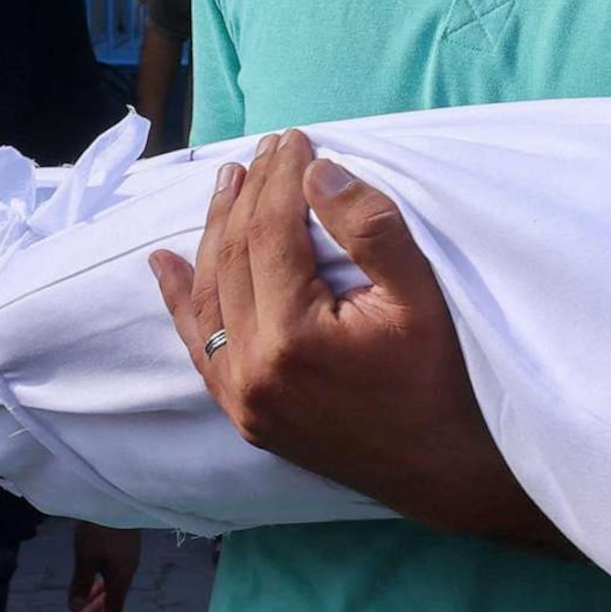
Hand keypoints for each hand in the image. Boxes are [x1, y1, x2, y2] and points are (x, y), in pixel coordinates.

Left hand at [68, 522, 140, 611]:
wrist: (117, 496)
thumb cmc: (100, 529)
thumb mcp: (86, 558)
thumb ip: (80, 584)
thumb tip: (75, 609)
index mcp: (121, 575)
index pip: (115, 606)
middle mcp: (128, 568)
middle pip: (114, 595)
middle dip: (97, 609)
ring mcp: (127, 555)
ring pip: (113, 582)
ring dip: (98, 594)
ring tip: (83, 602)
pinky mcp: (124, 543)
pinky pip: (113, 570)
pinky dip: (102, 579)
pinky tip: (94, 575)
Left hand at [148, 130, 564, 550]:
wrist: (447, 473)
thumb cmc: (443, 381)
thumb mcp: (420, 295)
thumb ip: (369, 229)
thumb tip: (318, 171)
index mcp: (293, 336)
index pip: (270, 232)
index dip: (279, 178)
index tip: (294, 138)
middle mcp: (253, 369)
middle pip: (234, 257)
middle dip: (248, 195)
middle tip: (266, 149)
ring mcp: (243, 398)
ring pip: (210, 297)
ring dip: (214, 234)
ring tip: (228, 183)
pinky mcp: (246, 415)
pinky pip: (201, 348)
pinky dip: (181, 302)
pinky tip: (164, 264)